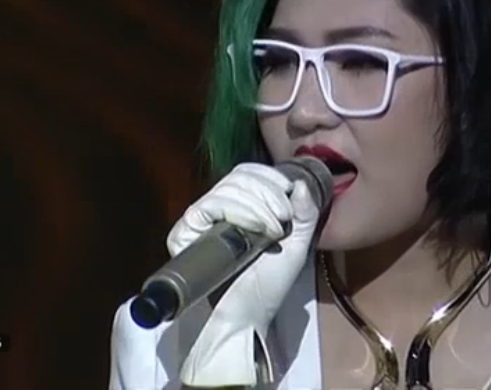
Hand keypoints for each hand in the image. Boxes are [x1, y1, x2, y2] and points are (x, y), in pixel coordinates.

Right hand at [166, 163, 320, 386]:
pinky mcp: (186, 232)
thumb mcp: (296, 247)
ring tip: (273, 230)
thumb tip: (300, 183)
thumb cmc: (268, 286)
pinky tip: (255, 230)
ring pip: (226, 188)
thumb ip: (305, 215)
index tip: (289, 195)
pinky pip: (210, 205)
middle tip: (284, 218)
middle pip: (238, 176)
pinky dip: (239, 211)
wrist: (245, 317)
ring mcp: (200, 220)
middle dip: (268, 191)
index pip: (247, 173)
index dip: (269, 177)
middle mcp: (217, 210)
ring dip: (258, 203)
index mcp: (241, 209)